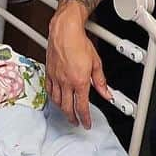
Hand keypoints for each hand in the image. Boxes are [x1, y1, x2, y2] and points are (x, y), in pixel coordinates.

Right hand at [46, 11, 110, 128]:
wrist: (64, 32)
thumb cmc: (79, 43)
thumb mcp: (96, 63)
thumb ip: (100, 81)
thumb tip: (106, 93)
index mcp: (79, 81)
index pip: (82, 106)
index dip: (85, 118)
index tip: (87, 124)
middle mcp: (66, 82)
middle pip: (67, 107)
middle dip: (72, 117)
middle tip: (76, 122)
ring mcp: (56, 78)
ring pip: (57, 101)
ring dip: (62, 110)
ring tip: (67, 113)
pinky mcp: (48, 72)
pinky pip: (49, 90)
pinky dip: (53, 98)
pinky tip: (55, 99)